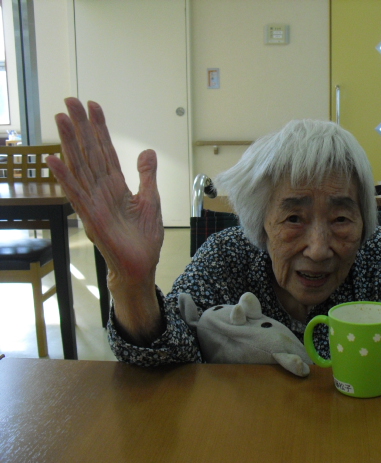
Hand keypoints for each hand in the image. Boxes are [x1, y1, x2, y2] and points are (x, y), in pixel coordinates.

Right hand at [46, 98, 163, 284]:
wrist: (141, 265)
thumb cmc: (143, 237)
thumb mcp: (150, 200)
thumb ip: (146, 175)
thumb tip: (147, 151)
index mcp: (115, 185)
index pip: (105, 150)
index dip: (99, 129)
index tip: (92, 106)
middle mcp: (101, 189)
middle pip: (89, 152)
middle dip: (80, 126)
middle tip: (70, 101)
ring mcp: (93, 202)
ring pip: (79, 167)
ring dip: (68, 143)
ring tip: (59, 119)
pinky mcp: (90, 217)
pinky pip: (75, 194)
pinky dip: (64, 177)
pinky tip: (53, 159)